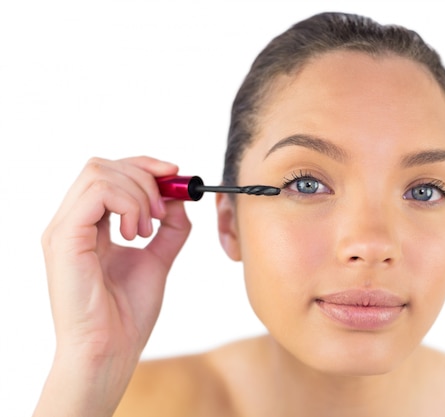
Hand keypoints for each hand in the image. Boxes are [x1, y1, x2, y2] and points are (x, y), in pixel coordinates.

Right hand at [36, 156, 191, 415]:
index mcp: (87, 226)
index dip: (144, 166)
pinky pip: (98, 193)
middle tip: (163, 212)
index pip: (108, 172)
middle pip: (102, 165)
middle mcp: (70, 222)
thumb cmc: (127, 313)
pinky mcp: (64, 238)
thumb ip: (169, 229)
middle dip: (144, 176)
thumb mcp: (158, 260)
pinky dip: (128, 204)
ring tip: (148, 230)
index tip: (176, 174)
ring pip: (99, 172)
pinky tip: (137, 235)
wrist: (111, 350)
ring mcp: (63, 229)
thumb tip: (181, 199)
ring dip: (138, 194)